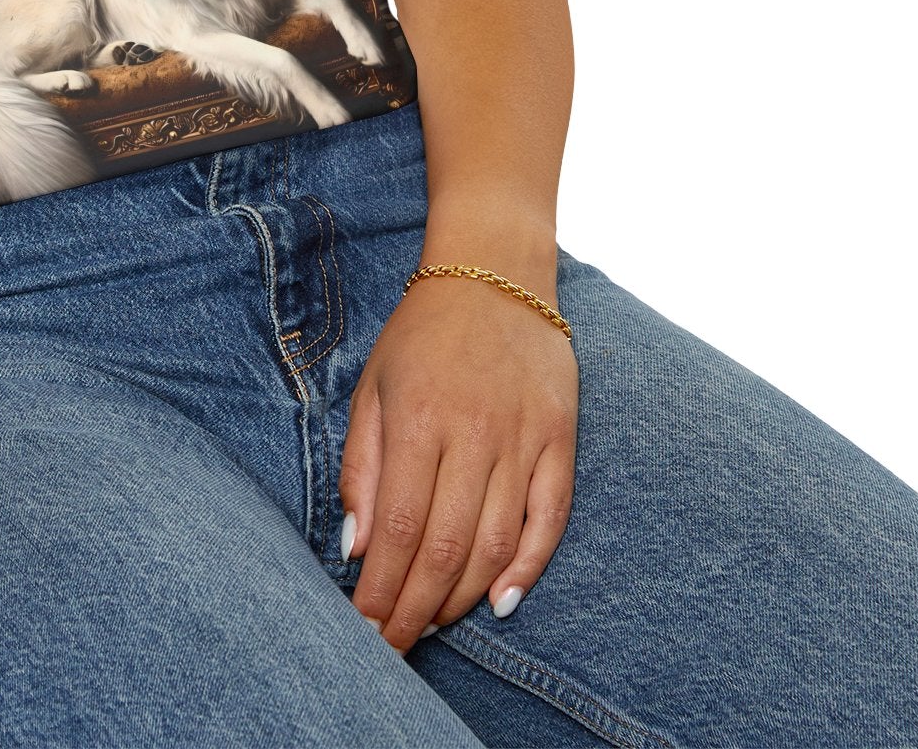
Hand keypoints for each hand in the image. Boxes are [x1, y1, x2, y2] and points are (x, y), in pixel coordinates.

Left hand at [339, 263, 578, 651]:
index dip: (382, 588)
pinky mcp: (561, 439)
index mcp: (419, 419)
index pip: (399, 527)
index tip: (365, 627)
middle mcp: (474, 433)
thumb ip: (362, 467)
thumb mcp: (373, 386)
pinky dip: (528, 567)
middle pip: (446, 547)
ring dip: (463, 596)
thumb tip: (356, 546)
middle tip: (395, 646)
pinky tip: (501, 601)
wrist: (494, 272)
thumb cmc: (422, 334)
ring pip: (496, 543)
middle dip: (416, 608)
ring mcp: (523, 438)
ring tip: (434, 624)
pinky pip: (550, 518)